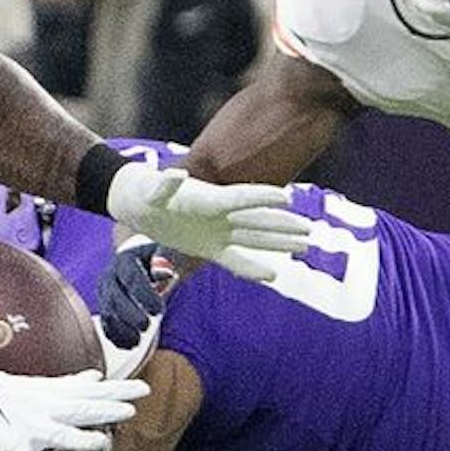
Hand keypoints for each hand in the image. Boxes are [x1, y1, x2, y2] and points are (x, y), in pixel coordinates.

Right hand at [99, 239, 174, 349]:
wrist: (139, 263)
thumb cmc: (156, 260)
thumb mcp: (164, 254)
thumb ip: (166, 259)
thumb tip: (162, 271)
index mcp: (125, 260)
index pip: (132, 278)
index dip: (144, 295)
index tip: (159, 310)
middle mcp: (110, 276)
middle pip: (115, 297)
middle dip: (129, 314)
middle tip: (146, 326)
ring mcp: (105, 293)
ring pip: (108, 313)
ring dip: (121, 329)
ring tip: (137, 341)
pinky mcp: (105, 308)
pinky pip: (106, 323)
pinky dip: (116, 336)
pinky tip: (129, 344)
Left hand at [105, 165, 306, 278]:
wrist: (140, 204)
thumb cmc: (147, 192)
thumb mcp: (153, 189)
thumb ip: (165, 184)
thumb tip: (176, 175)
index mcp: (210, 199)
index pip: (241, 198)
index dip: (263, 198)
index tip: (288, 198)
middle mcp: (220, 215)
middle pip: (257, 220)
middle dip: (283, 225)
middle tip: (309, 229)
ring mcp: (218, 232)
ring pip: (254, 238)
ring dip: (279, 242)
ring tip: (305, 245)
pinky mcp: (210, 248)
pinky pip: (235, 260)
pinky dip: (252, 268)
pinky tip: (273, 275)